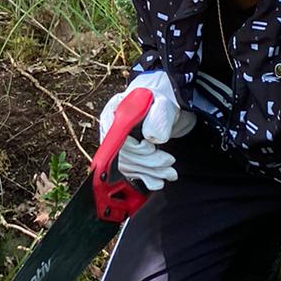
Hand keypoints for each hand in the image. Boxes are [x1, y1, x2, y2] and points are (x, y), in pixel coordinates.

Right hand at [98, 70, 192, 190]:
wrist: (164, 104)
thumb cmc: (161, 99)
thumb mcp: (162, 103)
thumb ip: (157, 117)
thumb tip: (151, 136)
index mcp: (113, 112)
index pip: (116, 138)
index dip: (133, 148)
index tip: (151, 148)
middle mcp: (111, 129)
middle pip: (122, 155)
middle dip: (148, 163)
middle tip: (169, 162)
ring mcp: (117, 144)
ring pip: (128, 167)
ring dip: (150, 173)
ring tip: (169, 172)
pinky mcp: (126, 155)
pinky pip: (131, 172)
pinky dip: (146, 178)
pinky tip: (158, 180)